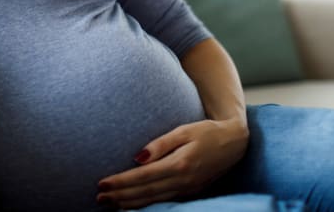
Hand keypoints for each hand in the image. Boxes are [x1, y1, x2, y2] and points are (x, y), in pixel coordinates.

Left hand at [97, 118, 248, 209]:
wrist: (235, 143)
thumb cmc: (207, 131)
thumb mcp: (184, 130)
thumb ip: (161, 144)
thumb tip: (137, 157)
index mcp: (180, 164)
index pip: (143, 177)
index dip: (121, 182)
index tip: (101, 183)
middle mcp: (183, 181)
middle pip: (144, 193)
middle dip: (120, 196)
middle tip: (98, 197)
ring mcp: (187, 189)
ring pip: (152, 201)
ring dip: (129, 204)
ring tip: (109, 204)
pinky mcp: (190, 192)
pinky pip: (163, 201)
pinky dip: (145, 205)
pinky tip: (132, 205)